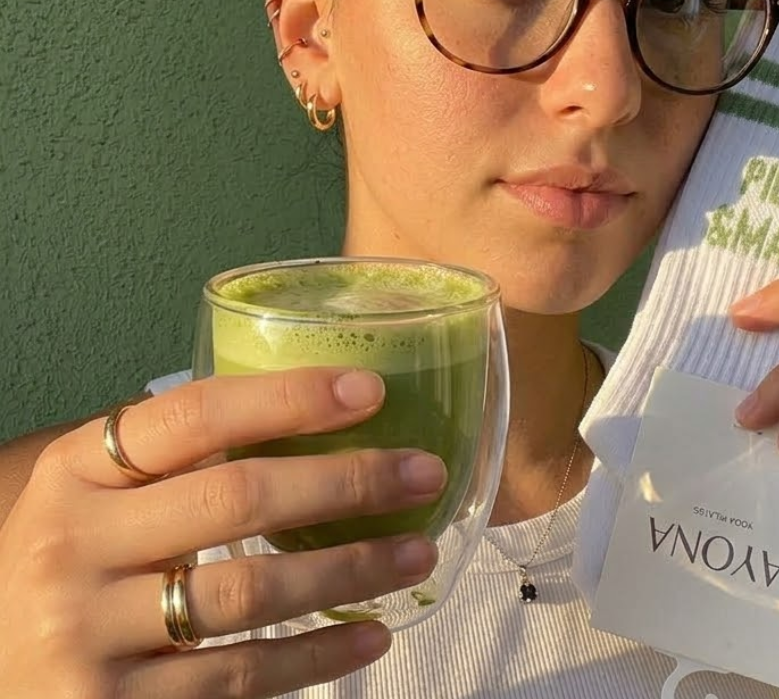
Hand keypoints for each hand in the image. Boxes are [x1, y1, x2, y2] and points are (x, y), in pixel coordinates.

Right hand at [0, 368, 444, 698]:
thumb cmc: (72, 566)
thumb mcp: (98, 496)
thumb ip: (177, 458)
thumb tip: (312, 411)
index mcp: (76, 473)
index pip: (194, 414)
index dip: (289, 397)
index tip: (371, 391)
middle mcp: (74, 548)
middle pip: (237, 498)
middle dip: (347, 481)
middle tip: (423, 473)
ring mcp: (88, 637)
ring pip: (249, 593)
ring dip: (350, 572)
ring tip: (418, 554)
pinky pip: (239, 680)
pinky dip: (316, 658)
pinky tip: (370, 636)